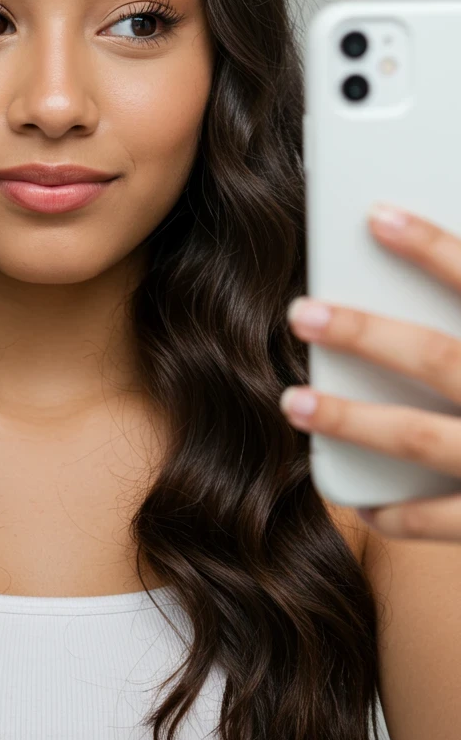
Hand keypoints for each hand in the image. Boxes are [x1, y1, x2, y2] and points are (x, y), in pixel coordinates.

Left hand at [280, 202, 460, 540]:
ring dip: (352, 421)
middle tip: (303, 312)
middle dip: (364, 334)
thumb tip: (453, 266)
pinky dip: (401, 515)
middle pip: (438, 358)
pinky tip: (364, 505)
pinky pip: (447, 522)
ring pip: (423, 439)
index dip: (433, 248)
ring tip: (294, 401)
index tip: (376, 216)